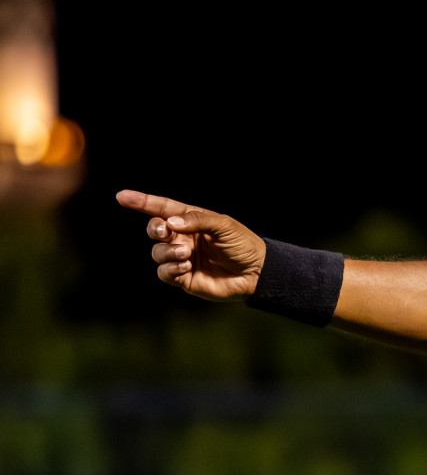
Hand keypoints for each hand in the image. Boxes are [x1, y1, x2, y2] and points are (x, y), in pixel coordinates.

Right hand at [116, 190, 264, 301]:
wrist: (256, 273)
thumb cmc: (242, 245)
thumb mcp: (224, 225)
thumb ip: (197, 220)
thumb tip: (170, 222)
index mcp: (191, 221)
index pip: (162, 208)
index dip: (141, 202)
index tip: (121, 196)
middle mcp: (183, 238)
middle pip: (154, 229)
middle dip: (154, 229)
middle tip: (165, 231)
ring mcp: (182, 258)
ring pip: (157, 252)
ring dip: (167, 251)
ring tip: (186, 254)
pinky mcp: (183, 278)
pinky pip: (164, 272)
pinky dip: (171, 268)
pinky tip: (186, 266)